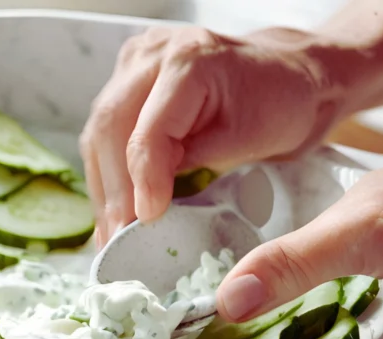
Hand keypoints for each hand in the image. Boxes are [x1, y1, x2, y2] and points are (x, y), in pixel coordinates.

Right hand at [79, 25, 342, 245]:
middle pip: (110, 128)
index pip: (148, 129)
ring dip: (103, 188)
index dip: (142, 179)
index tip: (144, 219)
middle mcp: (152, 53)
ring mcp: (135, 63)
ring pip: (98, 133)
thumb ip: (192, 161)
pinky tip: (111, 211)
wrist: (284, 74)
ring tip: (109, 235)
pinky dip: (108, 174)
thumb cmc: (278, 103)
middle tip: (117, 240)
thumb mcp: (246, 138)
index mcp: (189, 61)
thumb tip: (144, 205)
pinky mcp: (126, 81)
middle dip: (113, 191)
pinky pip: (104, 132)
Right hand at [216, 157, 382, 319]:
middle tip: (244, 314)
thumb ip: (295, 264)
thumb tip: (230, 296)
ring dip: (323, 293)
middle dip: (281, 277)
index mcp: (360, 192)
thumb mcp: (365, 239)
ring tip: (288, 322)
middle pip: (316, 245)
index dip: (253, 255)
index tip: (221, 293)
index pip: (287, 221)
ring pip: (353, 267)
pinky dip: (367, 302)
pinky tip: (364, 315)